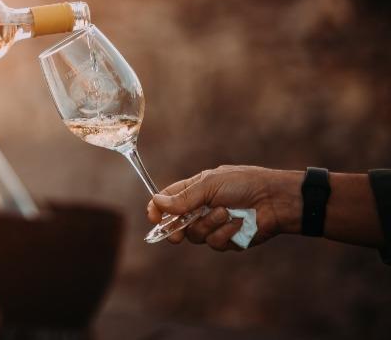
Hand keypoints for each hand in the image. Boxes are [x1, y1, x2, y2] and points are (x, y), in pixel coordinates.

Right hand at [146, 165, 302, 250]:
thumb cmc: (244, 184)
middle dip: (176, 230)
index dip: (156, 209)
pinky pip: (216, 243)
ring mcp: (214, 225)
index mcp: (194, 190)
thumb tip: (156, 201)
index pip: (167, 201)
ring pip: (196, 236)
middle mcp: (201, 209)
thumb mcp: (210, 185)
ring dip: (210, 225)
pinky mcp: (228, 239)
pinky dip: (226, 233)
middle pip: (177, 225)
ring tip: (226, 212)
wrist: (276, 200)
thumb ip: (183, 198)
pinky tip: (238, 223)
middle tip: (177, 234)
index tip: (153, 217)